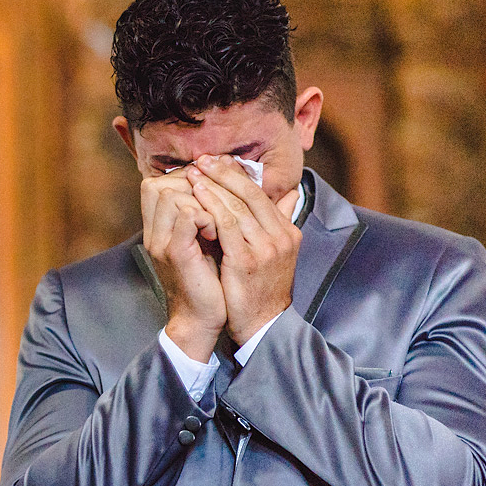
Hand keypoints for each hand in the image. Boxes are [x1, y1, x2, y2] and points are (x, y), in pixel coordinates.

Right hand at [141, 169, 225, 361]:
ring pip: (172, 195)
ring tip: (220, 222)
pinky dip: (208, 217)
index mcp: (157, 229)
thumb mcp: (204, 241)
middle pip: (160, 185)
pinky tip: (220, 233)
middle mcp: (153, 233)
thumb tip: (228, 180)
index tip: (211, 188)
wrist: (201, 319)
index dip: (183, 178)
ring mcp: (161, 242)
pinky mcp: (176, 253)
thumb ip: (206, 213)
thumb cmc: (208, 280)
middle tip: (218, 202)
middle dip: (194, 187)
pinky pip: (188, 215)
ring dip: (202, 201)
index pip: (156, 184)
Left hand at [187, 155, 300, 345]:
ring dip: (213, 187)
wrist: (263, 325)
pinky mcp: (246, 260)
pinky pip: (225, 225)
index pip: (262, 194)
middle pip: (250, 194)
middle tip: (203, 160)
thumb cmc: (263, 289)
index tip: (218, 162)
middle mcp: (280, 237)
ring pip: (236, 206)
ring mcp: (265, 248)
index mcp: (288, 232)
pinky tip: (196, 197)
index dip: (238, 176)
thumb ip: (282, 221)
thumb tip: (291, 193)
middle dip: (224, 174)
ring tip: (194, 173)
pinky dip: (210, 207)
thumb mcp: (279, 253)